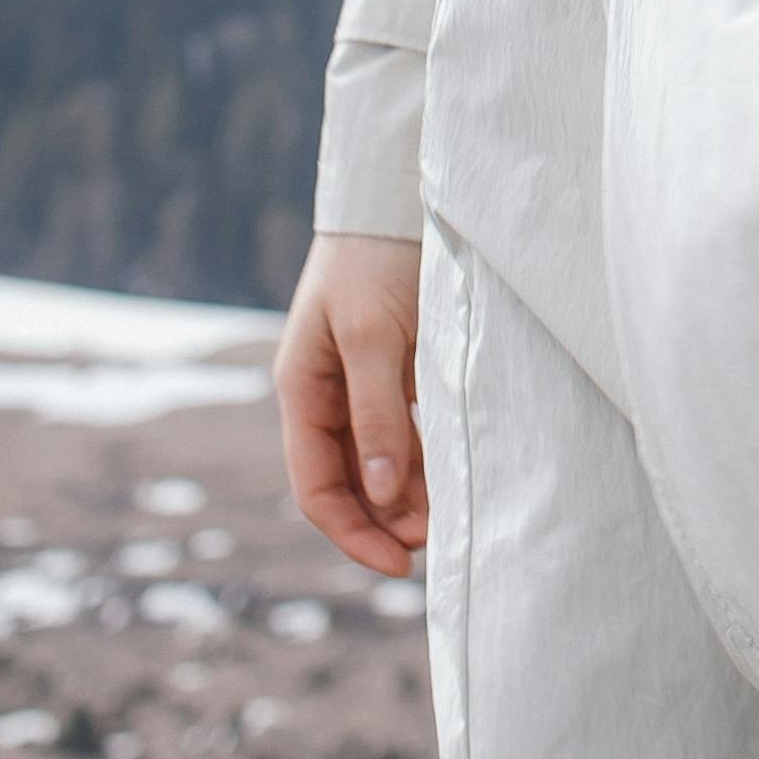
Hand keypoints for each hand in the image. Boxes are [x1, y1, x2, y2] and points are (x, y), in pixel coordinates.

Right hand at [277, 231, 427, 578]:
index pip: (316, 486)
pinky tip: (455, 476)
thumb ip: (377, 413)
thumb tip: (382, 493)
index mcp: (303, 389)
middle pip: (348, 483)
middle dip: (385, 521)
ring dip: (410, 497)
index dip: (352, 532)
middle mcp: (329, 394)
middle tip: (437, 543)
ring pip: (382, 462)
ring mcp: (365, 383)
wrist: (399, 193)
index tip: (398, 564)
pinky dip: (427, 460)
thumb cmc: (376, 259)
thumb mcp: (372, 336)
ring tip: (451, 518)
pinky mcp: (400, 368)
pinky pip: (409, 431)